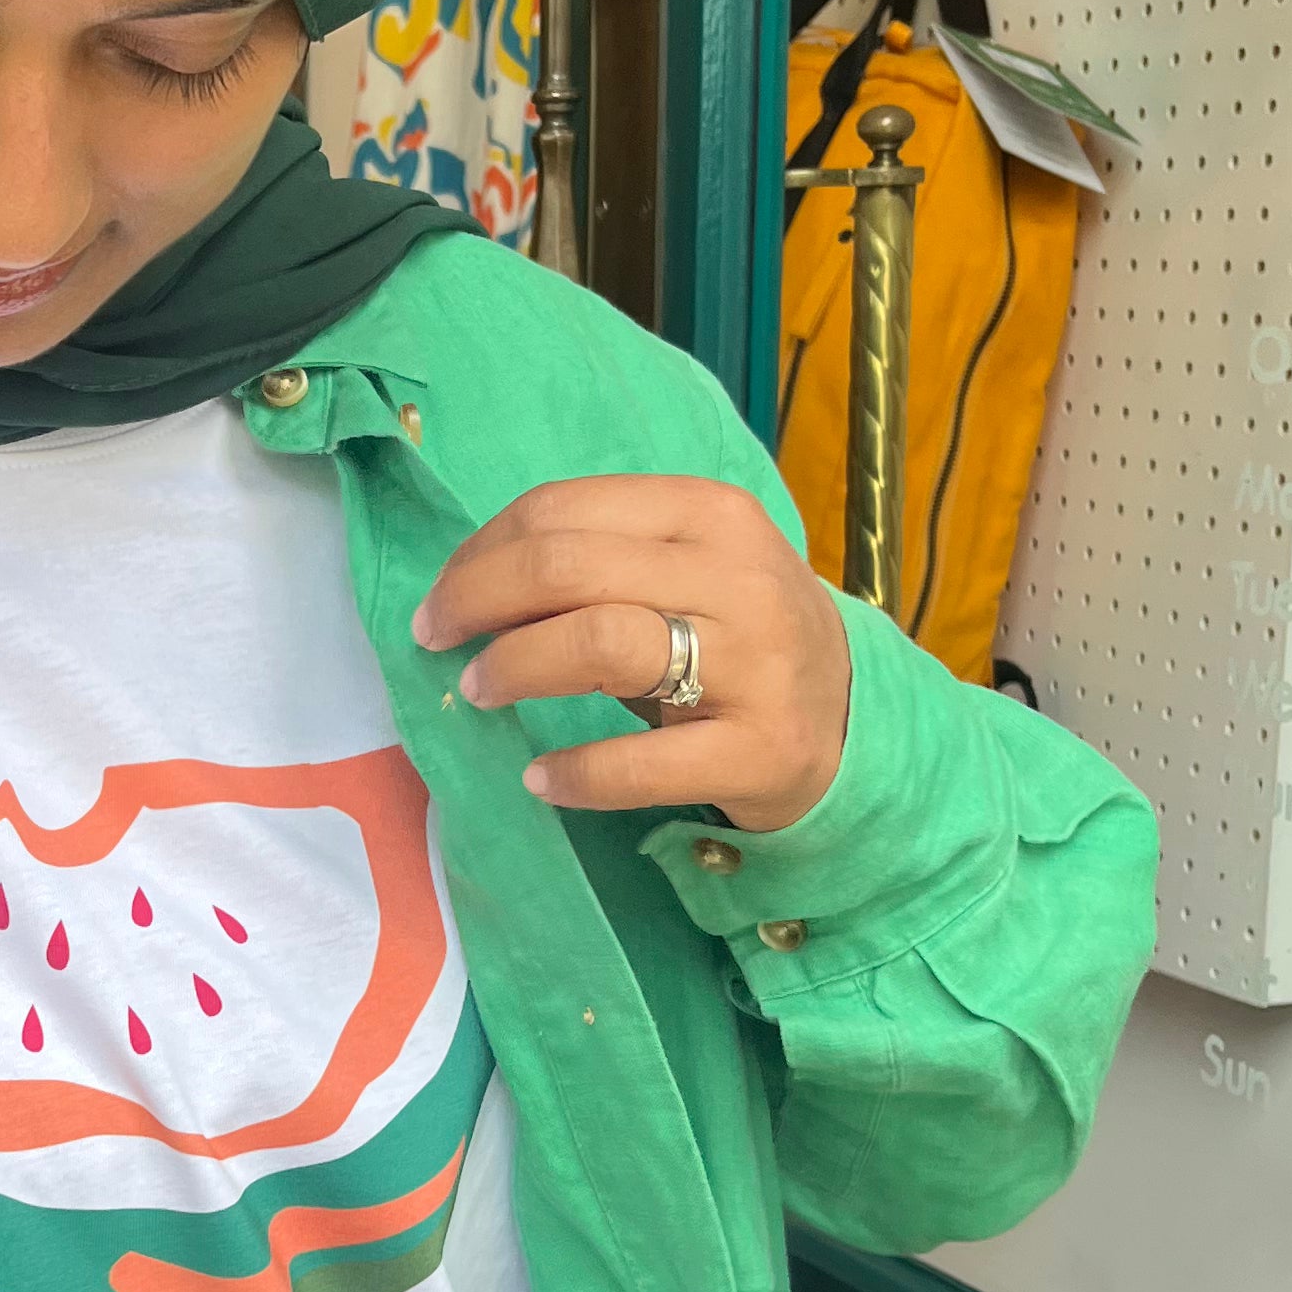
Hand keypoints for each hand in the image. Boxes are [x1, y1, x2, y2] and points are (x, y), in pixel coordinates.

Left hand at [412, 474, 852, 830]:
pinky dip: (575, 773)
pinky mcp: (762, 751)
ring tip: (479, 692)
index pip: (563, 511)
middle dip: (478, 601)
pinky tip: (542, 780)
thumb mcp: (689, 570)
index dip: (481, 552)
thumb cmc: (740, 638)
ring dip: (515, 667)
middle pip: (567, 566)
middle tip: (437, 640)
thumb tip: (469, 584)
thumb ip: (601, 559)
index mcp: (709, 513)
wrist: (854, 723)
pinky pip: (644, 762)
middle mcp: (738, 577)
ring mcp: (756, 665)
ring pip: (599, 641)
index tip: (444, 596)